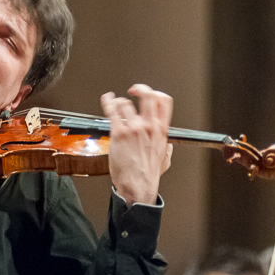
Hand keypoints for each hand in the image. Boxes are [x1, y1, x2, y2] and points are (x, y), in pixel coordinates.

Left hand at [101, 84, 172, 204]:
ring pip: (125, 103)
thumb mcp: (165, 159)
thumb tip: (167, 143)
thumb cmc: (148, 174)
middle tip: (132, 91)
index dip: (154, 92)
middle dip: (139, 89)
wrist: (137, 186)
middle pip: (147, 95)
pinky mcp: (119, 133)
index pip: (163, 101)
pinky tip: (106, 100)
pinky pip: (112, 111)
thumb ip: (167, 148)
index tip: (147, 94)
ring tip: (115, 104)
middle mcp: (149, 126)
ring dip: (119, 101)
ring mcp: (134, 129)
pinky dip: (108, 102)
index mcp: (161, 130)